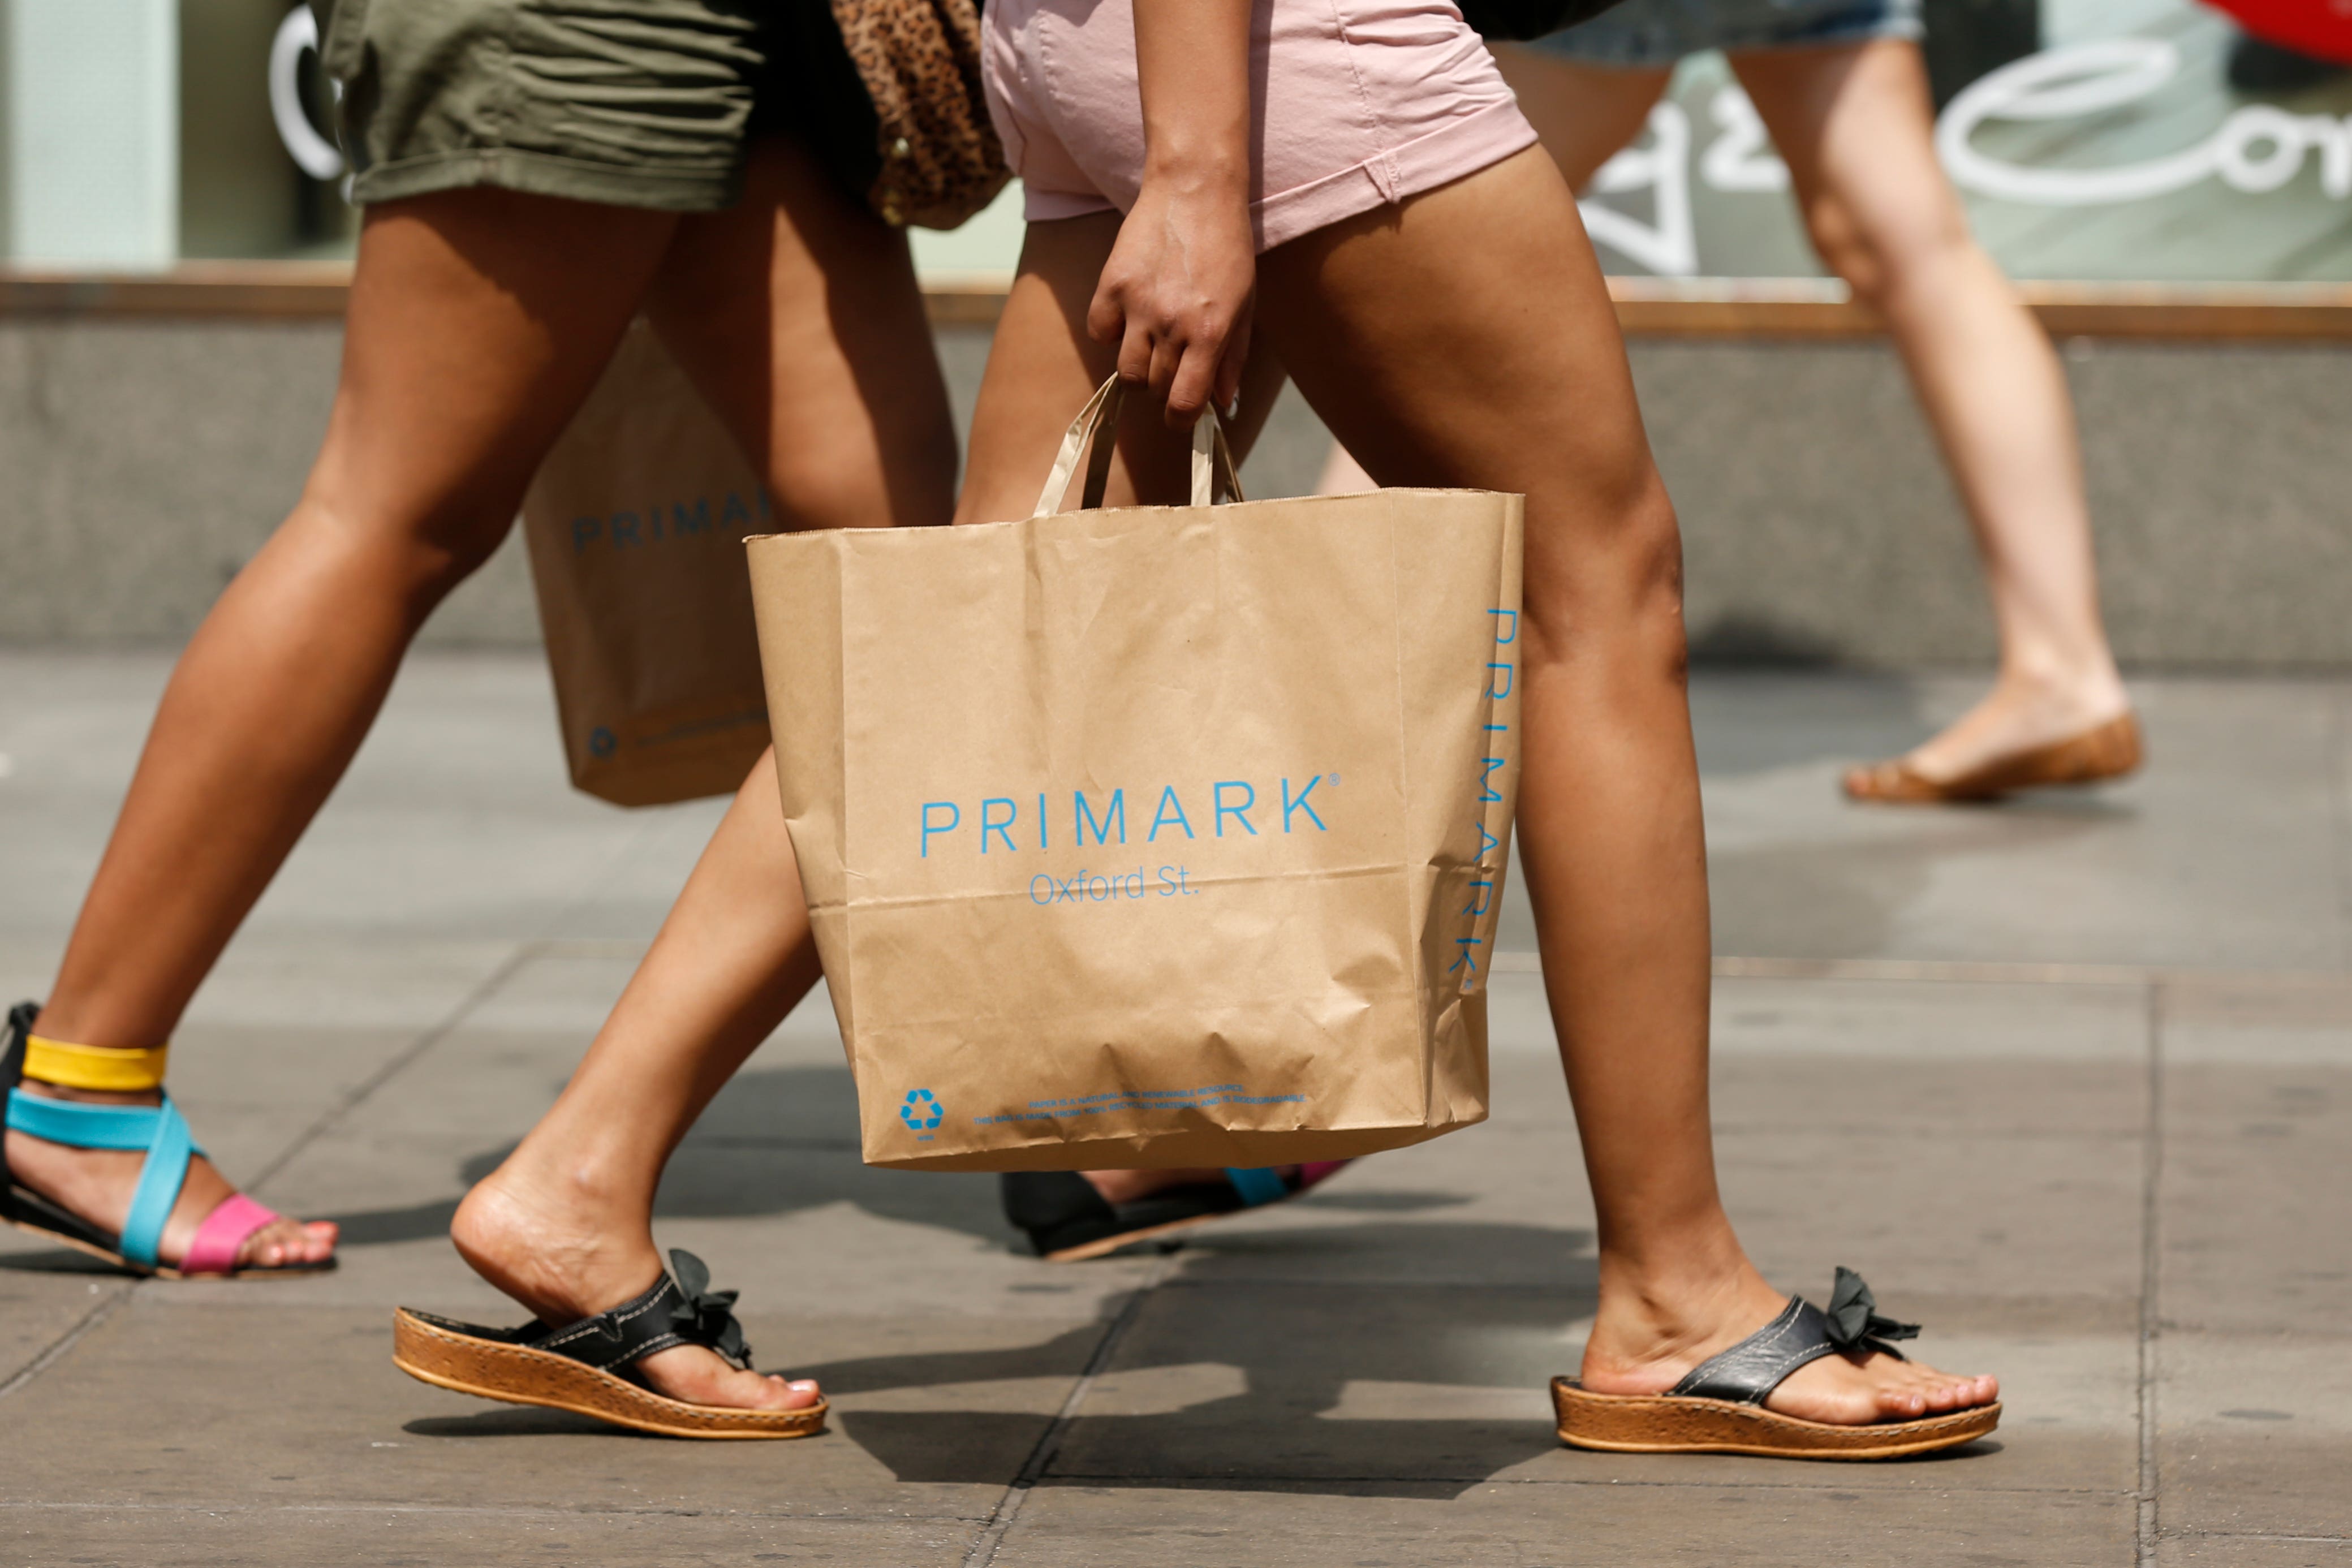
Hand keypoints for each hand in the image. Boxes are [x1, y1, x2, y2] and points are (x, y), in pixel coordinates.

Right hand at [1086, 173, 1255, 427]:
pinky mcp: (1111, 285)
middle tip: (1174, 365)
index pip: (1185, 403)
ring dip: (1139, 368)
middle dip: (1164, 388)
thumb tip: (1224, 405)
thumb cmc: (1228, 249)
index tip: (1182, 416)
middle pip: (1154, 389)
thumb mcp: (1245, 305)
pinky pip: (1101, 332)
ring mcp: (1138, 305)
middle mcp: (1172, 325)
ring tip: (1152, 344)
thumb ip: (1234, 358)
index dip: (1182, 420)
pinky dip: (1112, 332)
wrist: (1196, 189)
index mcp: (1210, 333)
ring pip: (1126, 371)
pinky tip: (1129, 315)